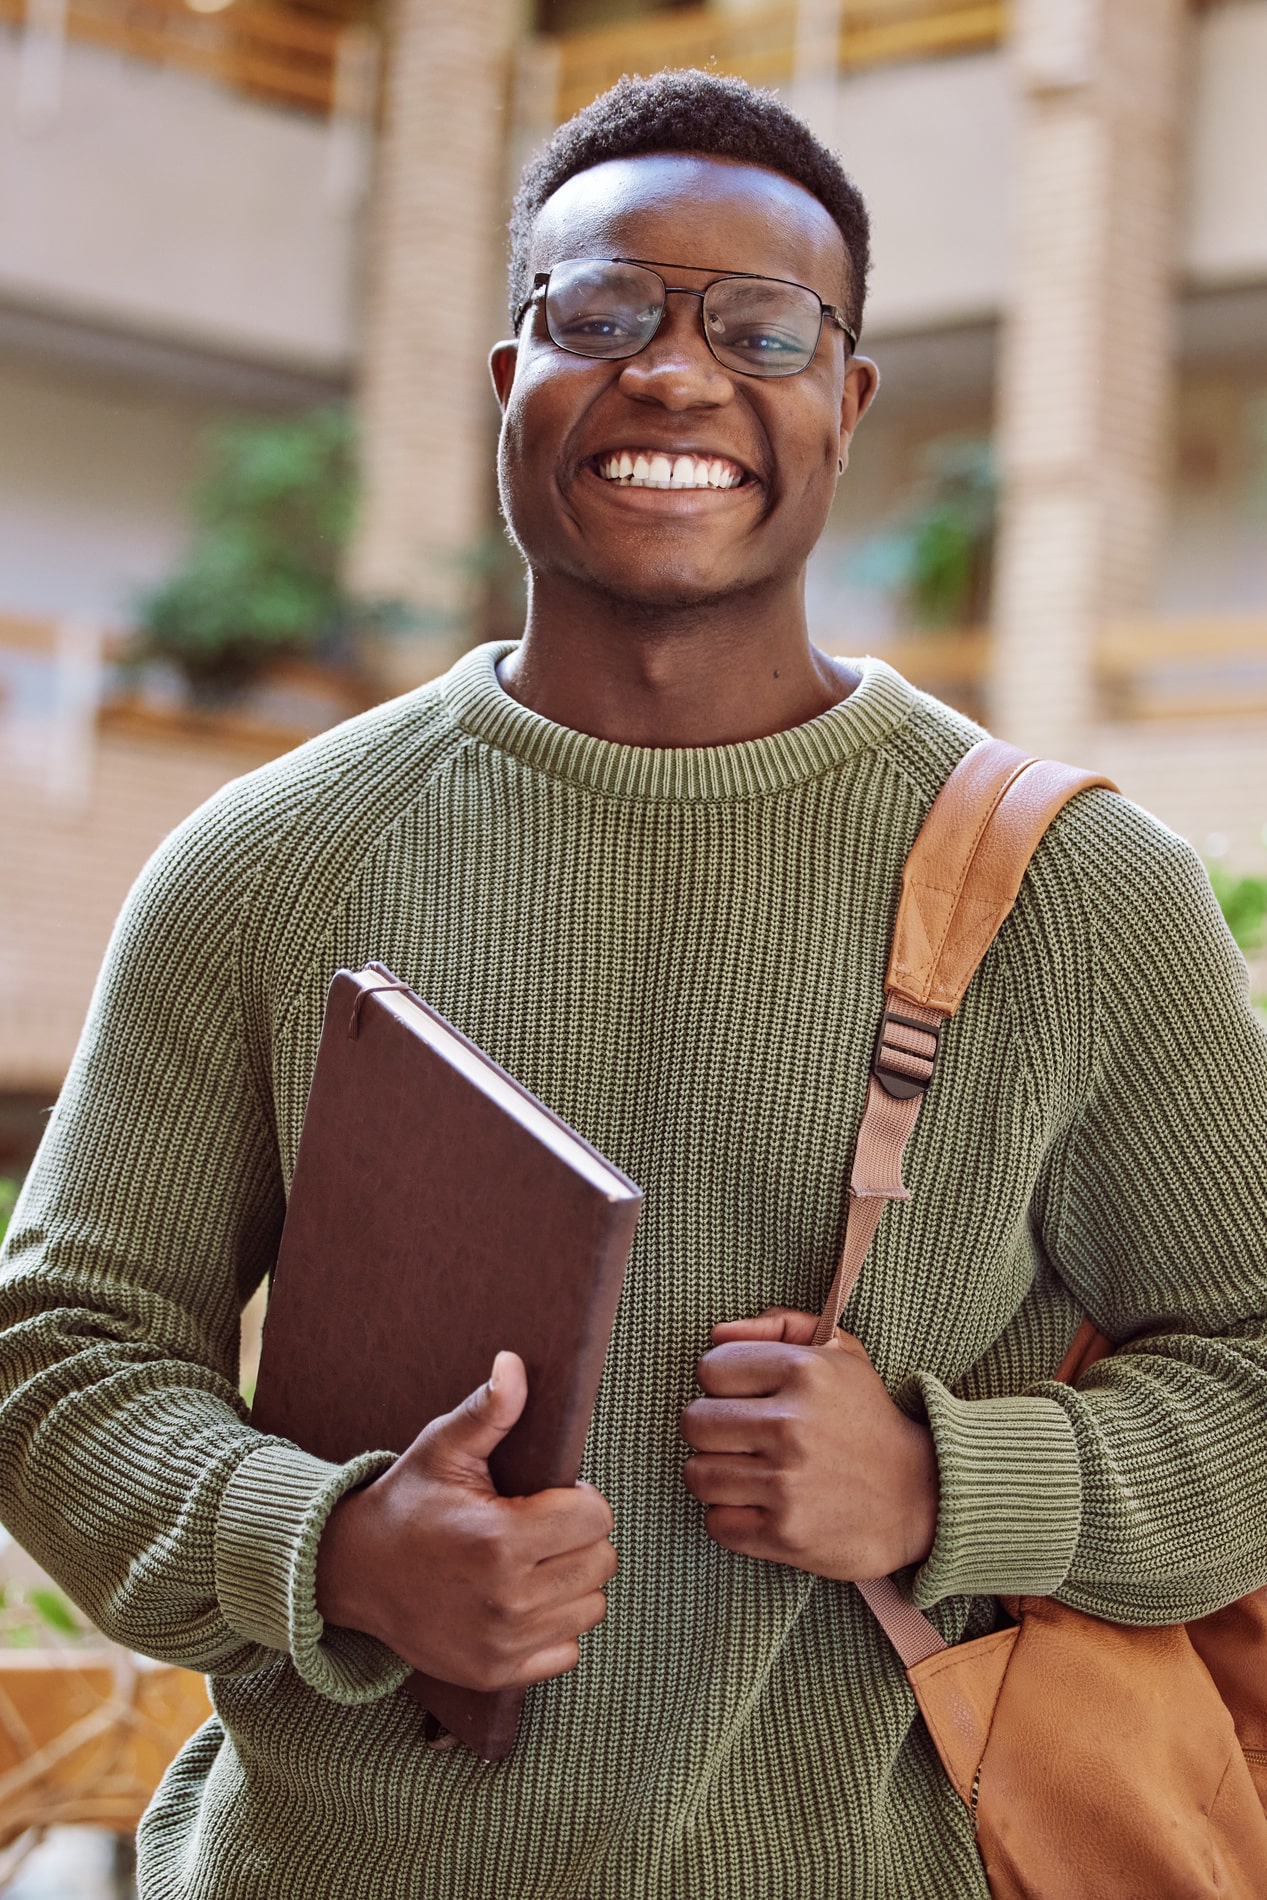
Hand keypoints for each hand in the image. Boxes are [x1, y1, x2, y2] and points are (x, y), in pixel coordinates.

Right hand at [315, 1352, 616, 1692]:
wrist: (354, 1573)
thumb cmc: (408, 1503)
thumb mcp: (444, 1449)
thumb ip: (489, 1409)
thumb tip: (515, 1362)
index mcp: (500, 1540)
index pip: (596, 1518)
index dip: (579, 1498)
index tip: (548, 1496)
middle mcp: (507, 1600)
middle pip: (601, 1562)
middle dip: (579, 1537)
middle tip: (540, 1526)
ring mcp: (503, 1644)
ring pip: (591, 1606)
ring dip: (572, 1582)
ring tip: (532, 1561)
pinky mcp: (497, 1673)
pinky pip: (568, 1651)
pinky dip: (555, 1626)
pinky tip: (522, 1599)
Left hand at [679, 1308, 938, 1580]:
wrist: (919, 1497)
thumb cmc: (866, 1418)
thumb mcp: (840, 1352)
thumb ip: (780, 1325)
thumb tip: (717, 1334)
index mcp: (803, 1370)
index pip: (711, 1369)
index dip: (722, 1383)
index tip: (746, 1398)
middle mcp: (792, 1425)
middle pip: (694, 1422)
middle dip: (712, 1430)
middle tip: (742, 1438)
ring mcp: (787, 1483)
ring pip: (698, 1474)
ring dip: (718, 1475)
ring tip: (750, 1472)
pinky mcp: (785, 1533)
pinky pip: (717, 1522)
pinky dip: (731, 1517)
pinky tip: (760, 1506)